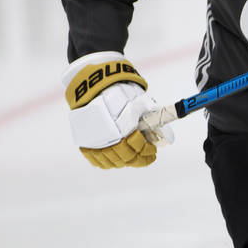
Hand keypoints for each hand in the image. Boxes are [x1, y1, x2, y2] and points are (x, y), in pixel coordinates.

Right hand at [63, 51, 173, 168]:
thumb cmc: (118, 92)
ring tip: (133, 158)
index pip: (138, 146)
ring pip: (112, 161)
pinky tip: (115, 159)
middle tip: (147, 156)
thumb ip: (150, 115)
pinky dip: (106, 162)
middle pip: (126, 157)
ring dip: (125, 161)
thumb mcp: (138, 101)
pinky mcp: (84, 142)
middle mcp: (108, 136)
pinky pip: (96, 159)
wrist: (93, 85)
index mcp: (123, 126)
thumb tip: (162, 127)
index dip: (148, 151)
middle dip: (140, 159)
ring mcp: (94, 141)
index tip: (153, 150)